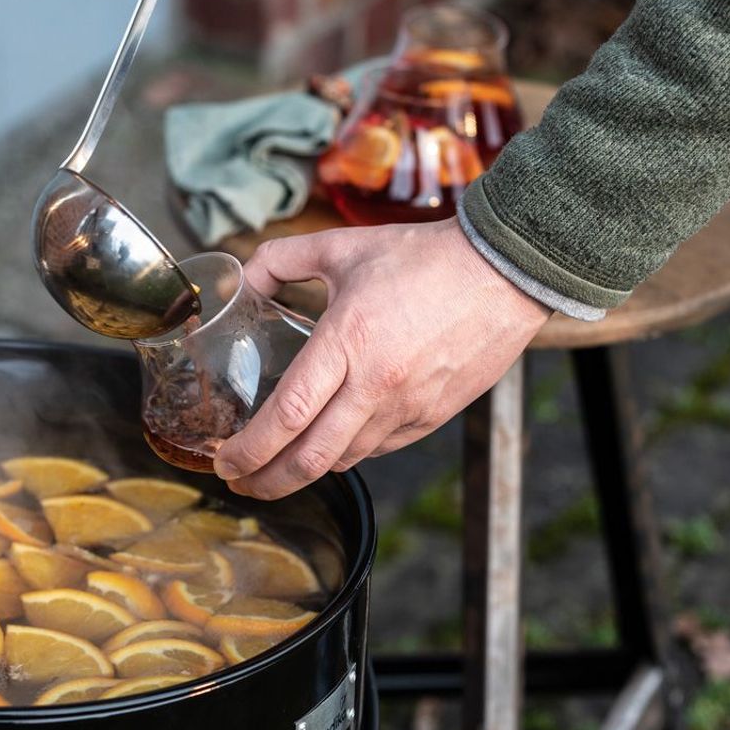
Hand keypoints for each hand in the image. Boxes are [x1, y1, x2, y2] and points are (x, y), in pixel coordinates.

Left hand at [214, 219, 552, 498]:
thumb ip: (283, 259)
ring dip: (304, 473)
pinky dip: (347, 454)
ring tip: (277, 469)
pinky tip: (329, 445)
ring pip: (345, 459)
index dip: (249, 449)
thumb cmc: (425, 257)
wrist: (505, 271)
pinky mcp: (433, 416)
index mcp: (348, 342)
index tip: (224, 459)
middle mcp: (376, 384)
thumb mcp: (344, 246)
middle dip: (265, 481)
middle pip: (310, 458)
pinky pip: (379, 449)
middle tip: (238, 483)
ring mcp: (408, 406)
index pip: (287, 415)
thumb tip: (246, 278)